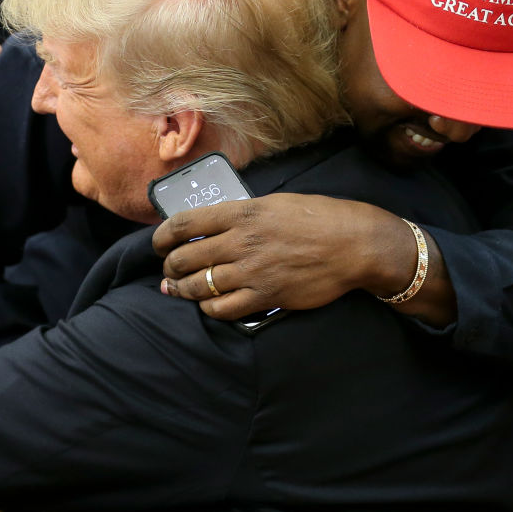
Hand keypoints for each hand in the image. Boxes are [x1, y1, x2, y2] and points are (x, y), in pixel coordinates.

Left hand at [152, 193, 428, 320]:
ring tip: (177, 290)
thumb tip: (217, 225)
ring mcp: (252, 271)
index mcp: (242, 212)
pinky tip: (208, 305)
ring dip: (182, 290)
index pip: (184, 223)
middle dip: (169, 267)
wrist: (354, 244)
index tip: (158, 243)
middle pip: (185, 258)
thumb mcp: (276, 203)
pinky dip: (209, 308)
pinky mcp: (266, 297)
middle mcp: (241, 241)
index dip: (162, 236)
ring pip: (199, 286)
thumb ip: (244, 214)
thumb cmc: (320, 217)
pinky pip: (223, 308)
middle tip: (168, 270)